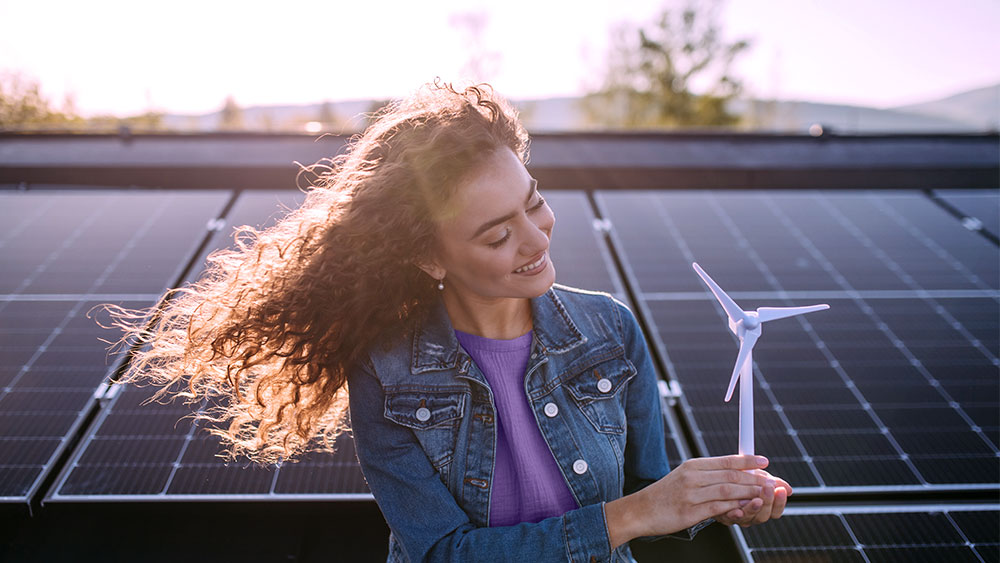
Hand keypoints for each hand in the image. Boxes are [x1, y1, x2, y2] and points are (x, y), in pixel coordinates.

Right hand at [605, 454, 771, 548]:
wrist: (641, 510)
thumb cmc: (665, 495)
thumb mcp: (685, 477)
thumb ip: (707, 474)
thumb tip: (733, 472)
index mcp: (693, 465)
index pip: (726, 460)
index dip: (748, 460)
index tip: (764, 461)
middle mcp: (693, 477)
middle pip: (730, 475)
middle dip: (755, 478)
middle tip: (772, 480)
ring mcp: (691, 494)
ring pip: (727, 490)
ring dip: (749, 492)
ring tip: (765, 494)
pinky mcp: (689, 512)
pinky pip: (717, 508)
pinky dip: (734, 508)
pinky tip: (745, 509)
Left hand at [715, 468, 791, 527]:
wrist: (712, 481)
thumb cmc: (737, 479)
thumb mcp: (756, 477)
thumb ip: (771, 482)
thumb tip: (788, 488)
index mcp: (761, 507)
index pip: (775, 510)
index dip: (780, 502)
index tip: (781, 490)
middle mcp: (751, 515)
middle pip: (764, 515)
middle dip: (768, 501)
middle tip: (769, 488)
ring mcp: (737, 517)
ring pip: (749, 518)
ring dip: (753, 508)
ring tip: (756, 499)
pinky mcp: (723, 516)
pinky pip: (729, 518)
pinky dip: (734, 515)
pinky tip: (737, 509)